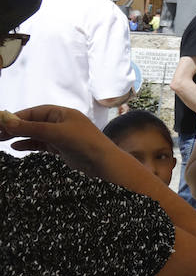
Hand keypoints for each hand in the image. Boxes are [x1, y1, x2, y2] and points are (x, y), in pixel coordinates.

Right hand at [0, 105, 121, 177]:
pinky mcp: (61, 147)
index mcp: (61, 113)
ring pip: (35, 134)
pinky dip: (29, 144)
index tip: (0, 123)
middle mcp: (60, 122)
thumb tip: (7, 122)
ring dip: (19, 136)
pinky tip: (16, 146)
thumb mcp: (55, 133)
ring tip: (1, 139)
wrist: (104, 163)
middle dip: (14, 127)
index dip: (15, 117)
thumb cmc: (84, 142)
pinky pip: (41, 144)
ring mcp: (60, 135)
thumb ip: (31, 128)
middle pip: (32, 122)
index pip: (33, 112)